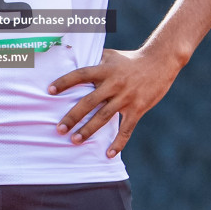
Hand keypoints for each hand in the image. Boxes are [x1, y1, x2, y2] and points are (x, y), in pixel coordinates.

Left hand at [47, 48, 179, 158]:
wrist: (160, 62)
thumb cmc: (130, 59)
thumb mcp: (110, 55)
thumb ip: (92, 60)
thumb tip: (71, 57)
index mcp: (105, 69)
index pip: (81, 75)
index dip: (65, 82)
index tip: (50, 91)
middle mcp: (114, 84)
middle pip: (89, 102)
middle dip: (73, 116)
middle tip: (59, 129)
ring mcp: (126, 98)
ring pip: (104, 117)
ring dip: (88, 130)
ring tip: (74, 141)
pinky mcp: (138, 108)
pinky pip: (126, 129)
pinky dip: (118, 143)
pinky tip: (108, 154)